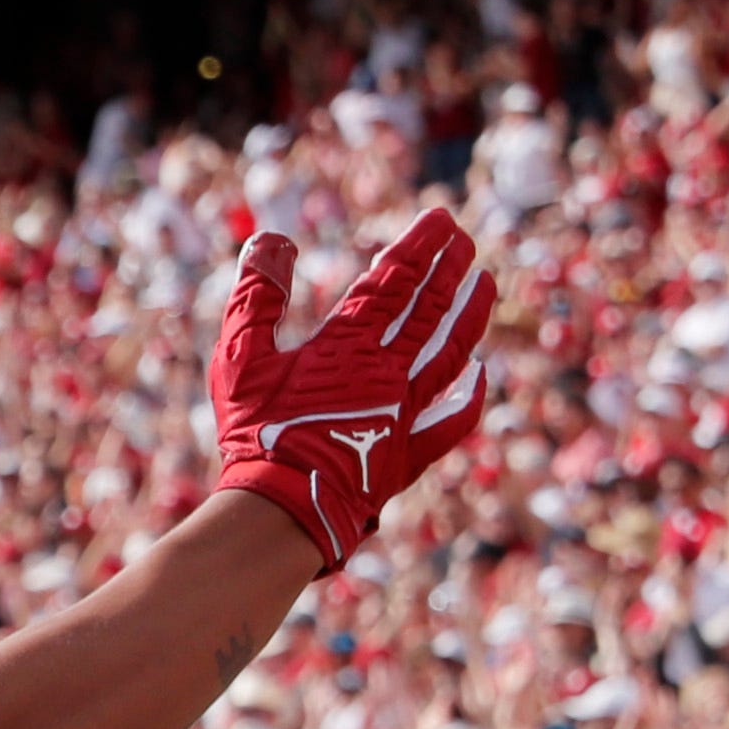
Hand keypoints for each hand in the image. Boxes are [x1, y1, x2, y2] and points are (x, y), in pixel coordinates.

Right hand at [210, 208, 495, 571]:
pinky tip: (481, 377)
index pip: (393, 281)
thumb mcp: (239, 359)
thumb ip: (256, 297)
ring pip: (449, 354)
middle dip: (450, 269)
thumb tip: (271, 240)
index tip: (442, 218)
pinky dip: (468, 398)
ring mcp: (402, 413)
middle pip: (428, 310)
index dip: (419, 246)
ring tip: (488, 284)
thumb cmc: (256, 433)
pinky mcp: (405, 454)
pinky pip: (448, 421)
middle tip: (466, 240)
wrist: (281, 509)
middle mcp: (386, 373)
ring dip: (470, 316)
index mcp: (348, 346)